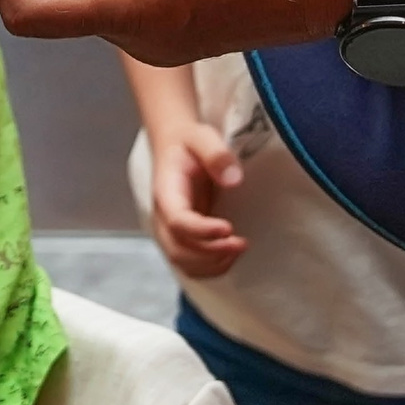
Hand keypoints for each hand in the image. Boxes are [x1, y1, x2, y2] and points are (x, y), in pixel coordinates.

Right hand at [148, 122, 245, 275]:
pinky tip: (231, 254)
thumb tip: (234, 180)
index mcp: (166, 193)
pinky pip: (189, 264)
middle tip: (241, 242)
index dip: (201, 231)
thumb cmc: (189, 143)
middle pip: (177, 249)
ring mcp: (169, 231)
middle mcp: (162, 217)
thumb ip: (216, 155)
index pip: (177, 221)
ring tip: (240, 247)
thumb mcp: (202, 137)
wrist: (175, 146)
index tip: (228, 228)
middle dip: (210, 253)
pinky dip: (210, 267)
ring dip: (212, 263)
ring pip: (182, 262)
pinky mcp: (181, 238)